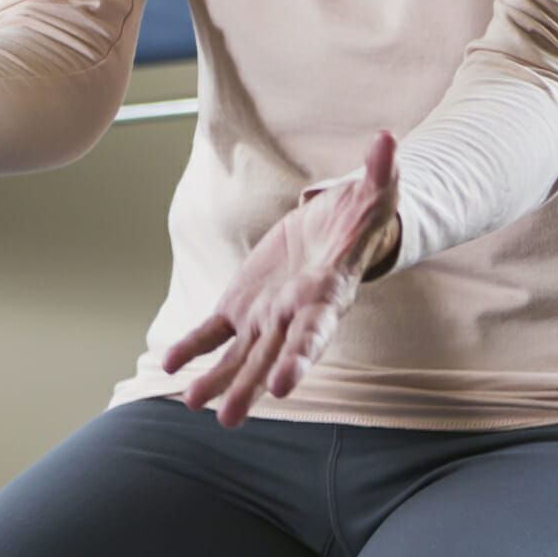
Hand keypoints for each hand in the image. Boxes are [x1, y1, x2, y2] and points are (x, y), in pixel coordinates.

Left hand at [159, 132, 401, 426]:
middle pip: (271, 357)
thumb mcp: (375, 193)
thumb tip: (388, 138)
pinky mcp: (241, 304)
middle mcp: (294, 316)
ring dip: (216, 379)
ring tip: (191, 404)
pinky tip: (169, 365)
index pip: (313, 334)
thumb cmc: (361, 217)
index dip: (299, 358)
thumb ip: (381, 172)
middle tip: (228, 418)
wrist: (335, 228)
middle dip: (249, 386)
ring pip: (239, 354)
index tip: (285, 386)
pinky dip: (192, 346)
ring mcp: (266, 315)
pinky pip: (213, 331)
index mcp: (326, 297)